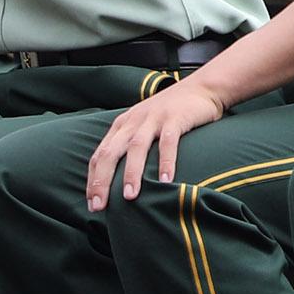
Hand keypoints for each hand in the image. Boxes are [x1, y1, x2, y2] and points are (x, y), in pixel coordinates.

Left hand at [84, 79, 226, 208]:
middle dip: (102, 180)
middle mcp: (133, 121)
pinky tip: (165, 181)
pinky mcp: (175, 118)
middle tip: (99, 205)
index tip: (91, 203)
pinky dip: (166, 162)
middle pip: (111, 152)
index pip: (100, 154)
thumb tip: (122, 181)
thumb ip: (132, 146)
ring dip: (131, 173)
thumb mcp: (145, 126)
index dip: (93, 180)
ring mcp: (154, 118)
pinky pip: (168, 142)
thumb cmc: (172, 113)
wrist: (201, 88)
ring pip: (136, 147)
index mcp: (122, 125)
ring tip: (129, 196)